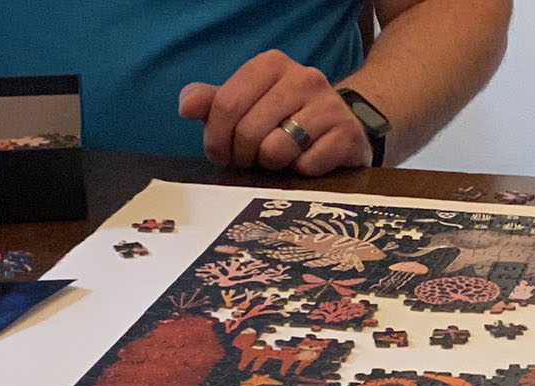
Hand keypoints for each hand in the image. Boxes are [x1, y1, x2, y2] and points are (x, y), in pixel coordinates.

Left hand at [177, 50, 372, 174]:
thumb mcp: (246, 107)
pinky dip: (301, 172)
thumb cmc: (285, 120)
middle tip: (251, 161)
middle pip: (248, 130)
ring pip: (277, 149)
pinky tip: (307, 163)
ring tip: (280, 159)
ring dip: (272, 165)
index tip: (221, 155)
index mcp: (271, 64)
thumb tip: (186, 106)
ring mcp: (329, 105)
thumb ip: (213, 103)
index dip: (215, 138)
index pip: (226, 104)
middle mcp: (303, 77)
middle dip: (243, 156)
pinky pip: (307, 165)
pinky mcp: (348, 135)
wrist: (341, 129)